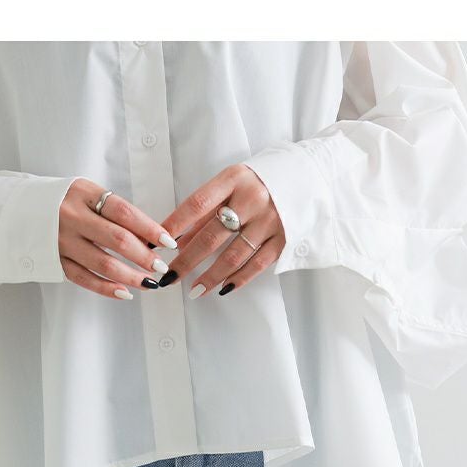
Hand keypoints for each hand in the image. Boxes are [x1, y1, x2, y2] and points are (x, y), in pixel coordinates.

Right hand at [59, 178, 177, 299]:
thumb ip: (112, 211)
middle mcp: (71, 216)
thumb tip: (149, 237)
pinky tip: (125, 293)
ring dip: (130, 276)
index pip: (124, 212)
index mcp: (83, 194)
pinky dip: (107, 288)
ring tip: (149, 283)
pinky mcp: (55, 261)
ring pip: (102, 263)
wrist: (19, 209)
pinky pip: (84, 278)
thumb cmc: (63, 202)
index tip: (168, 242)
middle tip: (161, 266)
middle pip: (116, 239)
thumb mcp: (86, 193)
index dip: (149, 228)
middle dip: (144, 255)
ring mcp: (61, 241)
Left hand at [155, 163, 284, 297]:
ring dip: (210, 276)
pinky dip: (238, 278)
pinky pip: (258, 264)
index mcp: (234, 179)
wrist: (308, 175)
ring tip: (193, 290)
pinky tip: (222, 289)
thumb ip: (207, 210)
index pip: (197, 204)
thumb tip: (177, 241)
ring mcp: (270, 220)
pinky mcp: (285, 238)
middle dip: (187, 260)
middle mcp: (252, 199)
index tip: (158, 243)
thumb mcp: (232, 184)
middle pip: (212, 235)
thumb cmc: (259, 182)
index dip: (176, 225)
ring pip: (234, 255)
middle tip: (169, 276)